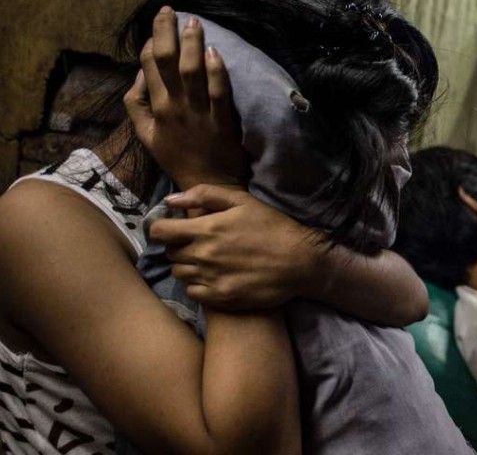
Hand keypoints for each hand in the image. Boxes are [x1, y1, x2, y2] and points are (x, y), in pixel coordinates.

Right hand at [124, 7, 246, 190]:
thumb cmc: (177, 157)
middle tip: (171, 11)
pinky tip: (214, 51)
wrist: (208, 184)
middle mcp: (175, 108)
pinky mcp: (223, 121)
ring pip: (192, 72)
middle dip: (167, 33)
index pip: (150, 66)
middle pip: (168, 62)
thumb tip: (139, 74)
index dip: (153, 41)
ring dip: (192, 44)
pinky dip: (215, 71)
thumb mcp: (146, 135)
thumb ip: (137, 105)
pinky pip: (218, 92)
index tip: (160, 21)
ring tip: (194, 22)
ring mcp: (200, 114)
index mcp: (157, 109)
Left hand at [151, 185, 317, 309]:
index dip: (161, 228)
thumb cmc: (273, 227)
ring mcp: (210, 279)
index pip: (159, 232)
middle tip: (199, 243)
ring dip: (188, 265)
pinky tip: (215, 276)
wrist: (301, 262)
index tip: (171, 228)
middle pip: (170, 254)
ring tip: (208, 260)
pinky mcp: (220, 298)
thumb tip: (171, 201)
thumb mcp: (243, 201)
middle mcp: (203, 256)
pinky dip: (198, 284)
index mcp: (206, 229)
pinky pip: (193, 292)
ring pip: (179, 273)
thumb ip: (205, 195)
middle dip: (179, 246)